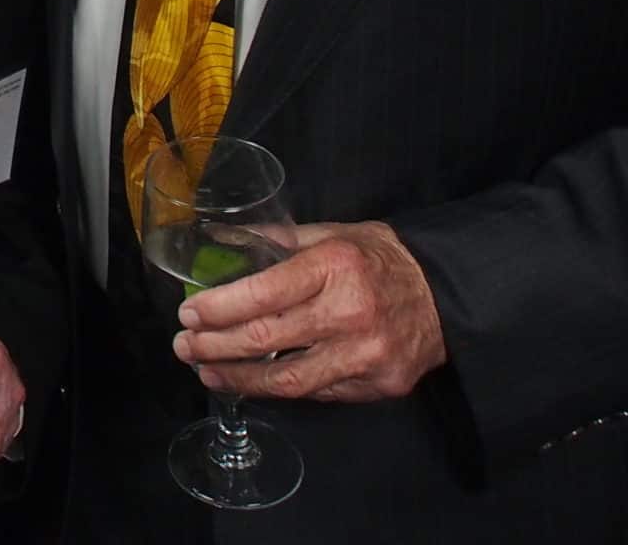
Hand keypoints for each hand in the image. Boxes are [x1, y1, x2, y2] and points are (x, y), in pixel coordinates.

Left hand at [175, 220, 447, 402]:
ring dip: (240, 378)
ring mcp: (366, 355)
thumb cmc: (377, 259)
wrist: (444, 295)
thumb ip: (275, 240)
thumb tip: (218, 240)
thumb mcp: (329, 234)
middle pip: (267, 338)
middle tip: (184, 346)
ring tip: (207, 372)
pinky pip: (319, 392)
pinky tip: (255, 381)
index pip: (262, 293)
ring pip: (289, 379)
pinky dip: (282, 389)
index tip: (188, 313)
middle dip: (215, 345)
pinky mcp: (380, 385)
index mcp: (333, 267)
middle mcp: (349, 313)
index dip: (218, 307)